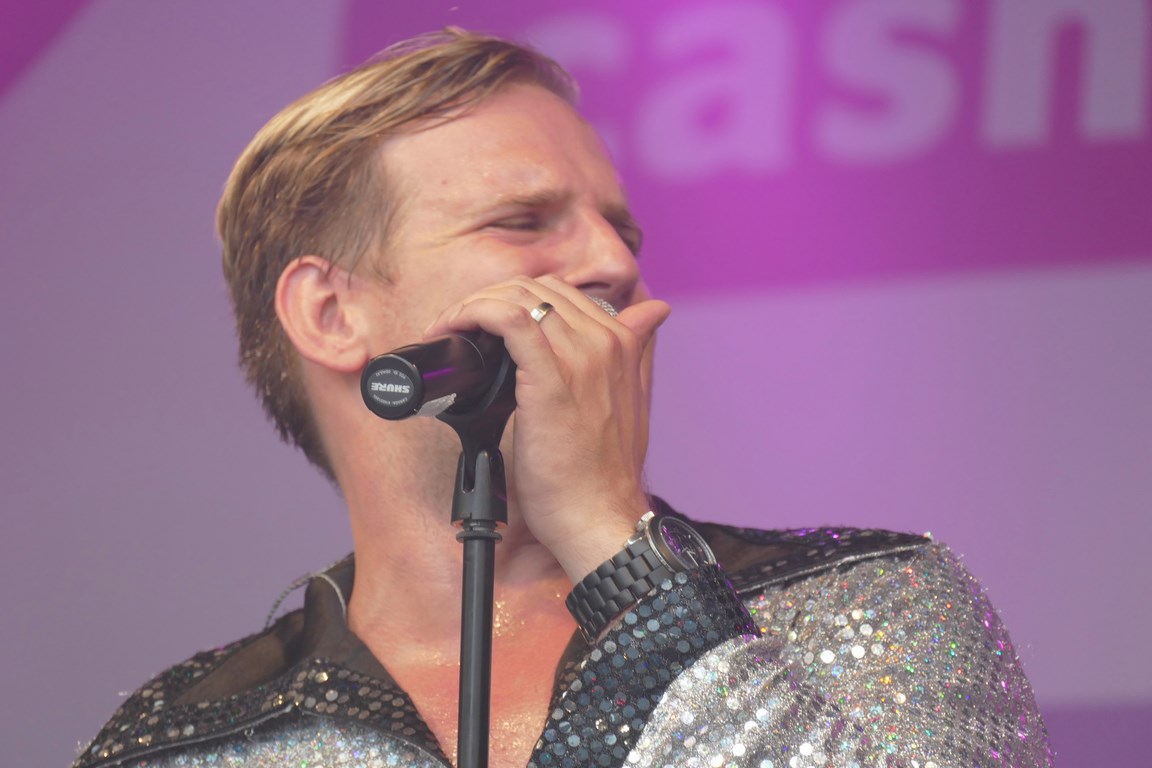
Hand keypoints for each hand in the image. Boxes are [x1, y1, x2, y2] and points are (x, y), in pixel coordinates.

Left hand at [423, 275, 670, 580]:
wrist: (599, 516)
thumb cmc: (602, 472)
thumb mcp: (633, 399)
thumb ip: (637, 350)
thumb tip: (655, 310)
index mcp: (621, 343)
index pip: (558, 293)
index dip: (513, 300)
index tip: (483, 327)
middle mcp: (605, 341)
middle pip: (535, 287)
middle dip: (488, 299)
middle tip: (458, 328)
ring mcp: (581, 356)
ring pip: (518, 295)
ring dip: (472, 305)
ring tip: (448, 331)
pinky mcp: (551, 376)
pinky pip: (509, 318)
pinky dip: (473, 313)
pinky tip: (453, 330)